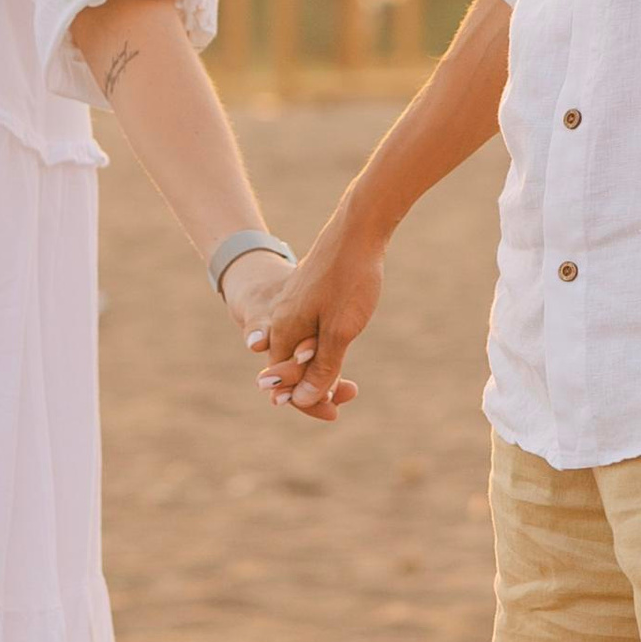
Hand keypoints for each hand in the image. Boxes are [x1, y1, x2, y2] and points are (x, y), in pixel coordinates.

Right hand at [216, 246, 360, 414]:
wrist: (358, 230)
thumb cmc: (350, 279)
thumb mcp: (340, 331)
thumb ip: (321, 368)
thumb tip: (302, 400)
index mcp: (284, 330)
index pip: (284, 381)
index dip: (307, 401)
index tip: (336, 412)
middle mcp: (282, 319)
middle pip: (290, 367)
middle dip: (314, 387)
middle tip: (349, 393)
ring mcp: (293, 306)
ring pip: (301, 349)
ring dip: (321, 368)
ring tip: (347, 380)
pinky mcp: (307, 296)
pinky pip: (308, 332)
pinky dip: (323, 348)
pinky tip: (340, 346)